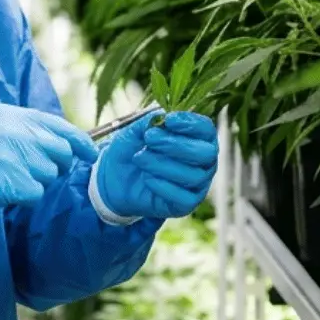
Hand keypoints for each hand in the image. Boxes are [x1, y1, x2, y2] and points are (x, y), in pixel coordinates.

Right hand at [0, 104, 98, 221]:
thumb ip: (18, 131)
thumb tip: (55, 145)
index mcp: (8, 114)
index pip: (57, 125)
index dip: (79, 141)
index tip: (90, 153)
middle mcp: (15, 129)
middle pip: (61, 150)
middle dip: (55, 166)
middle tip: (30, 175)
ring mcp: (13, 154)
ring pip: (49, 174)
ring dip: (33, 183)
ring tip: (3, 181)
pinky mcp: (9, 179)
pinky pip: (35, 193)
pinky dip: (22, 197)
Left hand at [95, 109, 218, 219]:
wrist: (113, 180)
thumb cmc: (132, 151)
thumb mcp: (134, 132)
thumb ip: (148, 122)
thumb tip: (161, 116)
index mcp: (197, 139)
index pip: (206, 129)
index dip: (191, 123)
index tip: (169, 120)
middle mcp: (203, 162)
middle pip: (205, 153)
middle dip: (176, 144)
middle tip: (150, 137)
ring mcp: (197, 184)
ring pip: (192, 175)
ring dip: (163, 164)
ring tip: (140, 157)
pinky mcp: (186, 204)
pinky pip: (184, 197)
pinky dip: (163, 186)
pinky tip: (146, 178)